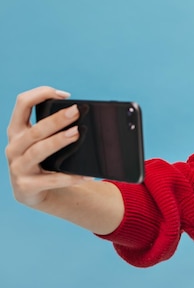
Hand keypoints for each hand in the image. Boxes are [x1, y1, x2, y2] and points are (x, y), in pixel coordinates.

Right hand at [6, 86, 85, 206]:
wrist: (33, 193)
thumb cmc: (43, 160)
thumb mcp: (42, 142)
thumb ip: (55, 128)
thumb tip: (86, 114)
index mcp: (17, 130)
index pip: (22, 104)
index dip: (41, 94)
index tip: (65, 95)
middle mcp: (14, 147)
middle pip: (35, 130)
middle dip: (56, 119)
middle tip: (76, 111)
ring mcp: (17, 168)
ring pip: (38, 151)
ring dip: (58, 141)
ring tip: (77, 133)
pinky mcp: (26, 187)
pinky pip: (51, 180)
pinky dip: (69, 177)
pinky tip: (86, 175)